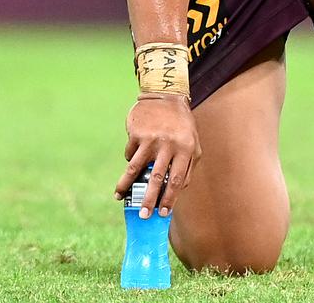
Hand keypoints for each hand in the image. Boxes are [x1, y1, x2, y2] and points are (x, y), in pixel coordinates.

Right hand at [113, 94, 200, 217]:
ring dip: (127, 185)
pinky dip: (130, 160)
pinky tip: (130, 162)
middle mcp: (169, 145)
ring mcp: (152, 139)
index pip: (177, 180)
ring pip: (137, 168)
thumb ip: (188, 166)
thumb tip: (178, 190)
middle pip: (157, 178)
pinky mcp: (137, 133)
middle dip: (149, 199)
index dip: (170, 199)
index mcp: (186, 149)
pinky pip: (130, 154)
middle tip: (143, 216)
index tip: (163, 213)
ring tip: (120, 197)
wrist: (166, 96)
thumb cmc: (181, 125)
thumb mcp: (193, 143)